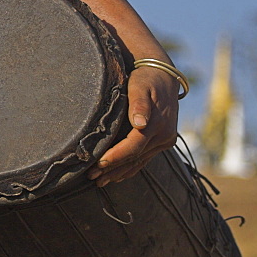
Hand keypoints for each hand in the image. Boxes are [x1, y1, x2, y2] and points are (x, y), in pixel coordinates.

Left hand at [86, 66, 178, 185]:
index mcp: (158, 123)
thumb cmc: (146, 78)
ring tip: (99, 181)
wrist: (163, 75)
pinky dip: (130, 168)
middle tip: (92, 177)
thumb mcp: (140, 85)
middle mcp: (164, 136)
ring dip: (119, 173)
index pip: (134, 146)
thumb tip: (140, 123)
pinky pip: (145, 159)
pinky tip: (117, 176)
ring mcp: (165, 140)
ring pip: (139, 162)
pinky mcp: (163, 142)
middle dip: (113, 169)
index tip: (98, 163)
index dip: (116, 156)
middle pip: (135, 157)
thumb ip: (139, 103)